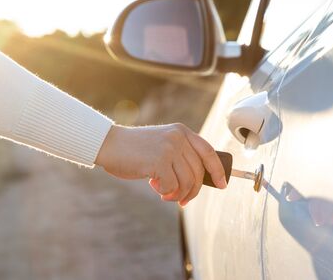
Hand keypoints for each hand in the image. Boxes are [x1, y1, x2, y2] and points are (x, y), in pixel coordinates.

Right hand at [95, 123, 226, 205]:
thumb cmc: (135, 150)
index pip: (208, 152)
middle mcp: (178, 137)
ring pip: (187, 182)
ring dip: (177, 194)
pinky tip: (154, 186)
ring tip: (165, 193)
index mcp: (182, 131)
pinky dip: (165, 192)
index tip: (222, 184)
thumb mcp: (163, 145)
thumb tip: (199, 181)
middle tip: (182, 201)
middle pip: (198, 172)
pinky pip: (171, 186)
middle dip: (193, 191)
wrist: (110, 145)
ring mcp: (169, 148)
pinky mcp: (158, 161)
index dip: (217, 170)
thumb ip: (180, 156)